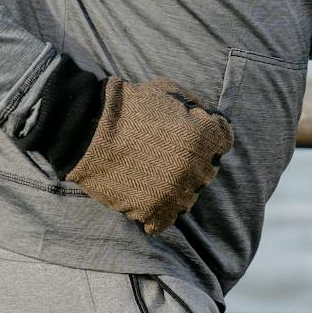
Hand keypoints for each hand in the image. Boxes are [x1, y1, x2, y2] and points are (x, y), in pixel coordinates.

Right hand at [62, 75, 232, 234]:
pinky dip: (156, 213)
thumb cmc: (129, 106)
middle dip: (191, 162)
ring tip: (153, 177)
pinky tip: (146, 199)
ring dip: (176, 189)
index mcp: (203, 136)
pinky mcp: (152, 211)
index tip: (192, 135)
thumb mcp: (169, 91)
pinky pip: (164, 221)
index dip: (207, 136)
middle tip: (166, 155)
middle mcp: (195, 168)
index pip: (223, 142)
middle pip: (207, 171)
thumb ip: (195, 107)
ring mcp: (174, 192)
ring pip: (187, 198)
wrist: (88, 129)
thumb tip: (208, 119)